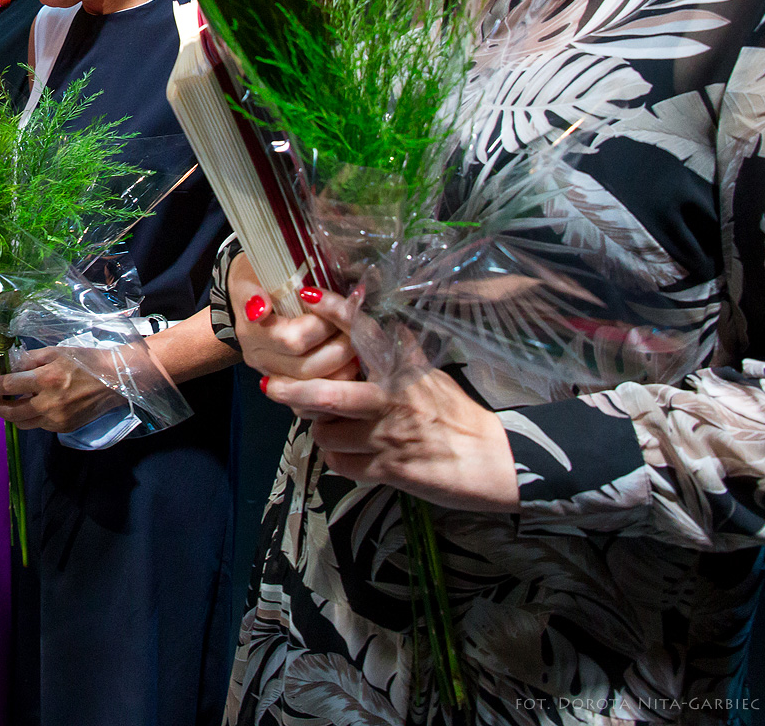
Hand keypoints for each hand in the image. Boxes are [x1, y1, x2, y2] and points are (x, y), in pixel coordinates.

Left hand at [0, 346, 121, 433]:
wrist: (116, 380)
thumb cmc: (86, 361)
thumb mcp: (56, 352)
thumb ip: (30, 359)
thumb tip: (10, 366)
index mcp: (46, 379)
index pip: (9, 386)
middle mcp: (49, 403)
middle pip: (11, 412)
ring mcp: (57, 419)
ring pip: (23, 423)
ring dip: (13, 414)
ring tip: (14, 402)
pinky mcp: (65, 428)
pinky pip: (40, 426)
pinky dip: (34, 417)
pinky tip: (38, 405)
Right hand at [230, 253, 360, 389]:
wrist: (248, 291)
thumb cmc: (260, 274)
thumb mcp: (257, 268)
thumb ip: (263, 284)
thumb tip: (281, 300)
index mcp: (252, 329)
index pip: (293, 339)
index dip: (323, 324)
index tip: (338, 306)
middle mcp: (259, 356)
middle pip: (308, 366)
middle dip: (340, 344)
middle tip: (356, 323)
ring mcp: (272, 373)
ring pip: (317, 384)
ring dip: (345, 363)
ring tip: (357, 340)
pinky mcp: (286, 385)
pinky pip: (316, 395)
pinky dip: (339, 379)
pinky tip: (352, 362)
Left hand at [259, 300, 520, 513]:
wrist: (494, 461)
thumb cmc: (456, 416)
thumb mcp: (429, 377)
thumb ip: (401, 352)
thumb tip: (376, 320)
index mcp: (402, 370)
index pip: (364, 332)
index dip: (334, 311)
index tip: (306, 295)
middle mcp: (392, 398)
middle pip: (327, 392)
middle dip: (292, 390)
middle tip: (270, 386)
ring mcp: (388, 435)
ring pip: (327, 432)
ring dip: (323, 432)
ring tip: (335, 429)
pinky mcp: (389, 469)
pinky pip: (340, 463)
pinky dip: (339, 459)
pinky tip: (353, 454)